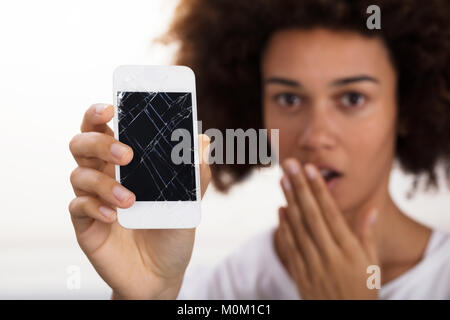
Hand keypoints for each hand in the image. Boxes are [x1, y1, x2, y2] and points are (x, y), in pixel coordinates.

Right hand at [68, 103, 210, 298]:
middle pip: (82, 143)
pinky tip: (114, 216)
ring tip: (130, 200)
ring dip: (103, 182)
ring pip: (78, 174)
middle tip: (126, 154)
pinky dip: (94, 207)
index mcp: (125, 163)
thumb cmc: (172, 231)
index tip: (110, 108)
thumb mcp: (188, 202)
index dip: (98, 114)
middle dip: (99, 142)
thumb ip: (195, 173)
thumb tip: (203, 139)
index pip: (103, 129)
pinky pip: (77, 207)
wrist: (161, 274)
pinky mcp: (85, 225)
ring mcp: (92, 199)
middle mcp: (104, 175)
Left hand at [276, 158, 378, 299]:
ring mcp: (312, 265)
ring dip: (289, 202)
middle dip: (300, 187)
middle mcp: (329, 255)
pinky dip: (283, 228)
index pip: (330, 213)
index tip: (310, 169)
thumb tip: (371, 208)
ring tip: (282, 180)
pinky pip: (290, 247)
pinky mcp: (300, 274)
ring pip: (297, 228)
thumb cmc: (363, 291)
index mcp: (349, 250)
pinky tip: (279, 210)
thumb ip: (367, 235)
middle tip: (290, 164)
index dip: (319, 190)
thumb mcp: (371, 264)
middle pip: (311, 215)